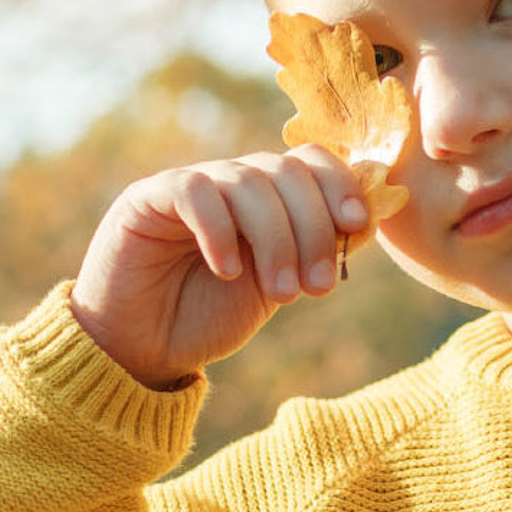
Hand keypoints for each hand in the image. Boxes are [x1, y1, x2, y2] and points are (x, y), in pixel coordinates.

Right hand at [70, 148, 371, 388]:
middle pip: (287, 172)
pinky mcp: (147, 198)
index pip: (310, 161)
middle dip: (313, 228)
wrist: (140, 350)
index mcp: (266, 197)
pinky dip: (220, 230)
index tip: (356, 226)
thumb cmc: (209, 317)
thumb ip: (316, 251)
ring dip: (277, 240)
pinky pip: (194, 193)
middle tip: (319, 287)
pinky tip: (228, 271)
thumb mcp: (278, 285)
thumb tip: (371, 219)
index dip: (339, 185)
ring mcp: (190, 186)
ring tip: (282, 295)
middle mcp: (231, 183)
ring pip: (248, 183)